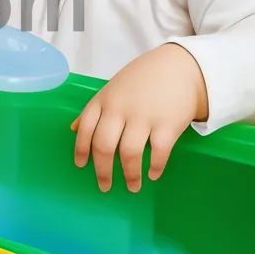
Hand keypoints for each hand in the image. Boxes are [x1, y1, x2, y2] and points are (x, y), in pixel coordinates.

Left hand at [72, 44, 207, 191]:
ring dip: (129, 175)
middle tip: (104, 186)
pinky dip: (154, 167)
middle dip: (102, 170)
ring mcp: (144, 117)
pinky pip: (158, 153)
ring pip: (129, 154)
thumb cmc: (143, 79)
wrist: (180, 67)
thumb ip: (97, 108)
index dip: (81, 149)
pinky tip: (153, 174)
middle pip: (103, 145)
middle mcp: (120, 109)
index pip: (85, 127)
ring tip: (132, 187)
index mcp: (104, 100)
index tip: (81, 166)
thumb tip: (74, 128)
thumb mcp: (114, 88)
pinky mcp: (168, 125)